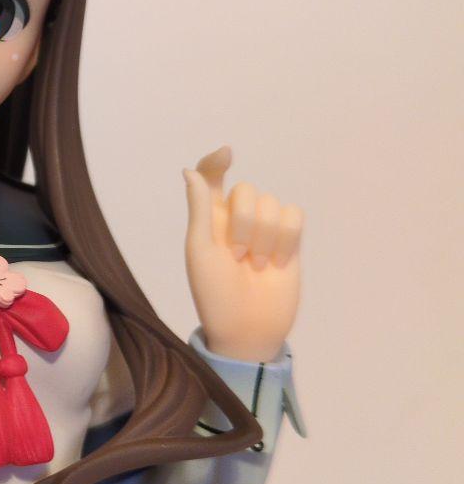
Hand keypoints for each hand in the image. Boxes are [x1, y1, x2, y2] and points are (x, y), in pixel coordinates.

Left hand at [183, 146, 302, 361]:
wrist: (247, 328)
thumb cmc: (214, 294)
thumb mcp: (200, 250)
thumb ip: (200, 208)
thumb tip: (190, 170)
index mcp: (208, 219)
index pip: (210, 177)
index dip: (216, 161)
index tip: (227, 154)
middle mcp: (236, 219)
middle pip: (246, 190)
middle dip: (244, 223)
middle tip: (237, 256)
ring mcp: (264, 230)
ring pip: (272, 203)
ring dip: (265, 237)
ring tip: (256, 266)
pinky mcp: (289, 241)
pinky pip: (294, 215)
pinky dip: (286, 238)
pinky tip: (277, 263)